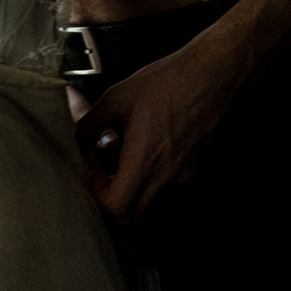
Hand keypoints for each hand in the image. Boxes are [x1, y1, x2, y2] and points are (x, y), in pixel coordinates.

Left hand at [76, 33, 249, 223]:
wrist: (211, 75)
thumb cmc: (167, 82)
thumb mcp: (117, 97)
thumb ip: (90, 122)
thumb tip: (78, 137)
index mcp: (145, 159)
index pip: (117, 207)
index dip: (98, 197)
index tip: (94, 174)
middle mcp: (168, 175)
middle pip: (133, 216)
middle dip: (112, 201)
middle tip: (104, 175)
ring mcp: (185, 175)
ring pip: (150, 201)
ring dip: (133, 187)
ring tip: (128, 153)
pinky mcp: (196, 168)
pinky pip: (167, 186)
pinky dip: (151, 176)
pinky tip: (148, 147)